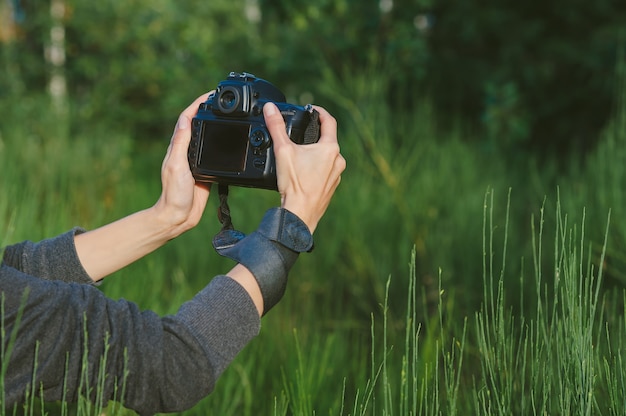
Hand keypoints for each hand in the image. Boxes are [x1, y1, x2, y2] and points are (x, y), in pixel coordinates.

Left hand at [75, 93, 213, 280]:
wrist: (179, 216)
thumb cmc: (174, 193)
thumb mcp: (177, 165)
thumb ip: (181, 143)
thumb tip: (186, 120)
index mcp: (178, 147)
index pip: (187, 119)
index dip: (198, 105)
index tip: (210, 95)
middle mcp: (186, 152)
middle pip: (198, 125)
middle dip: (208, 111)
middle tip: (222, 101)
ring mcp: (196, 162)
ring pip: (207, 138)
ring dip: (215, 126)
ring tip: (227, 117)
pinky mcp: (206, 172)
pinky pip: (215, 155)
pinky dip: (221, 145)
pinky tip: (230, 145)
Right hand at [263, 102, 345, 232]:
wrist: (300, 214)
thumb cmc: (296, 185)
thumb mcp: (283, 151)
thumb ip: (276, 127)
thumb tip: (270, 108)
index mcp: (330, 149)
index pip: (329, 122)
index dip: (320, 112)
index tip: (312, 110)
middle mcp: (338, 161)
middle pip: (328, 140)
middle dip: (314, 135)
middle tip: (301, 132)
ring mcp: (336, 176)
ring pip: (327, 157)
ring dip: (316, 153)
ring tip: (300, 154)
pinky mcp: (331, 187)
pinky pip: (325, 172)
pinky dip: (316, 168)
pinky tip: (303, 172)